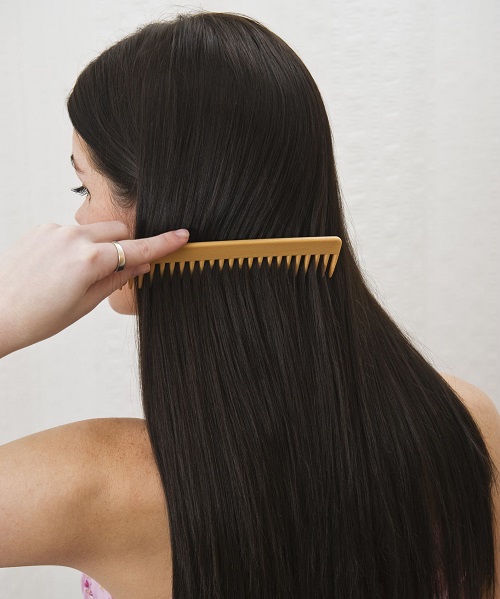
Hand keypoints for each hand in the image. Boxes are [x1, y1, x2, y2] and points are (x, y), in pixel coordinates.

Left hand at [0, 221, 189, 356]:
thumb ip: (117, 278)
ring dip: (98, 246)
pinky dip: (76, 244)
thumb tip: (141, 264)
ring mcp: (54, 230)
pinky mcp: (40, 228)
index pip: (137, 248)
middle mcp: (72, 237)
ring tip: (75, 275)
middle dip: (124, 246)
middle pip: (118, 231)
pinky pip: (71, 231)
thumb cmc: (36, 317)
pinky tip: (59, 268)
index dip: (163, 244)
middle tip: (114, 271)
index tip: (181, 236)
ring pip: (95, 230)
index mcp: (88, 260)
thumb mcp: (85, 305)